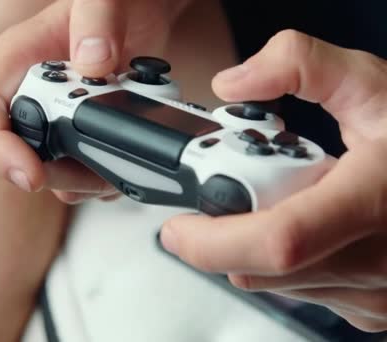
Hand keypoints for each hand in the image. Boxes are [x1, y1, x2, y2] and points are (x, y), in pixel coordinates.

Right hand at [0, 0, 190, 203]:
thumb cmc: (116, 2)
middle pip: (13, 150)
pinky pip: (74, 169)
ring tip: (109, 170)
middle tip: (87, 175)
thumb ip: (97, 19)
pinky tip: (116, 168)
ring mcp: (52, 117)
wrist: (141, 17)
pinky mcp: (77, 133)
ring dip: (77, 181)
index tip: (29, 174)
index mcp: (18, 57)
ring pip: (45, 168)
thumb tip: (91, 62)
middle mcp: (28, 92)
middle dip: (48, 173)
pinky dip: (96, 179)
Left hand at [161, 30, 386, 331]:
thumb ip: (302, 65)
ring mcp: (373, 294)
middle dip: (226, 231)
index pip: (279, 241)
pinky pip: (299, 291)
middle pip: (259, 266)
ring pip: (274, 282)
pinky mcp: (369, 309)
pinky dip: (286, 261)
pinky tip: (308, 225)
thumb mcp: (375, 84)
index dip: (213, 241)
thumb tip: (235, 83)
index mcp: (374, 201)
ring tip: (289, 199)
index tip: (176, 228)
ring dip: (255, 244)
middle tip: (239, 191)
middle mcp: (376, 261)